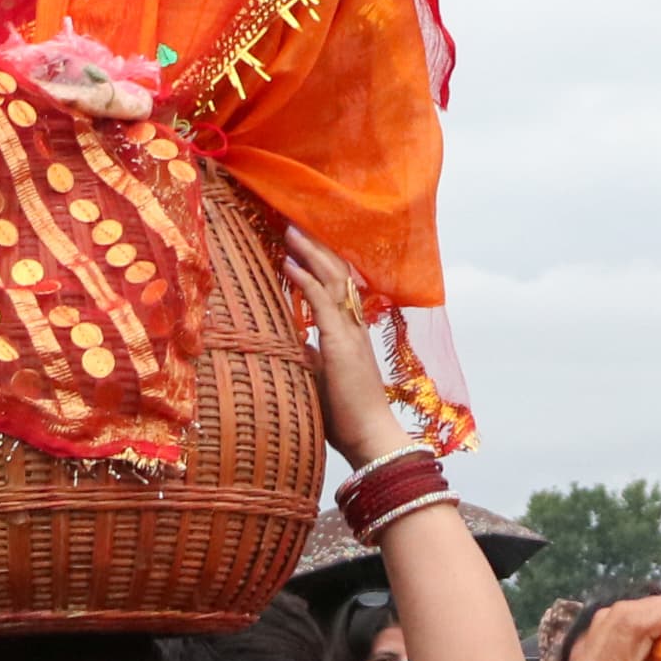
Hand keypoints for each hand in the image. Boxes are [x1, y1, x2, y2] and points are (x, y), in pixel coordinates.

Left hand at [278, 228, 406, 468]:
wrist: (370, 437)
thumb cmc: (347, 417)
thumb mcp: (321, 380)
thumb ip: (311, 359)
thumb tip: (296, 345)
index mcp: (350, 333)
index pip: (336, 287)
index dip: (320, 263)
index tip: (301, 244)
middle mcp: (354, 326)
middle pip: (337, 273)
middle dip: (316, 247)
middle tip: (294, 223)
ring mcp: (350, 332)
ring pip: (332, 279)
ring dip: (310, 253)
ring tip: (290, 230)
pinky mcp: (341, 344)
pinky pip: (322, 302)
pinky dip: (305, 279)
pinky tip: (289, 262)